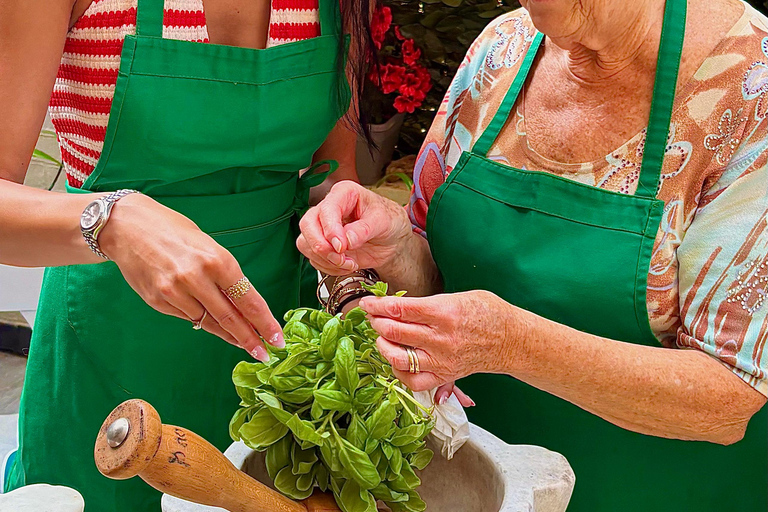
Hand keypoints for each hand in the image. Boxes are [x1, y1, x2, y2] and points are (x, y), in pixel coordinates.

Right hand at [99, 194, 283, 360]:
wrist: (126, 226)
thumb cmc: (173, 230)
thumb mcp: (208, 246)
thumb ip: (224, 275)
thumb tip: (242, 305)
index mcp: (216, 260)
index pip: (248, 299)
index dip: (264, 322)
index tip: (277, 338)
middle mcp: (195, 278)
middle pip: (230, 318)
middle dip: (250, 339)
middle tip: (264, 354)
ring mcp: (174, 292)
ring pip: (208, 322)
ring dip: (227, 334)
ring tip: (243, 343)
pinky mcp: (157, 301)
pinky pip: (186, 317)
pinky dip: (200, 320)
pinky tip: (210, 322)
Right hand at [297, 181, 411, 275]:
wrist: (392, 238)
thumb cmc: (388, 221)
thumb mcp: (383, 222)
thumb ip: (364, 230)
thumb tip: (347, 240)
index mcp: (344, 193)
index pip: (326, 209)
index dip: (330, 230)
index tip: (341, 246)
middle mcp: (329, 208)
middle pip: (307, 225)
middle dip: (321, 246)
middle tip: (340, 257)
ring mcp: (323, 227)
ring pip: (305, 243)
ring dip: (325, 259)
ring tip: (348, 263)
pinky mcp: (323, 245)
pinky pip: (314, 258)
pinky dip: (328, 267)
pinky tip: (346, 265)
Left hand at [359, 290, 517, 390]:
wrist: (512, 339)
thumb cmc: (487, 312)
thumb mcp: (457, 296)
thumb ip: (428, 303)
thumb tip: (399, 307)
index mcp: (445, 312)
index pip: (401, 309)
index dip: (378, 306)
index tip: (368, 304)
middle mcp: (441, 338)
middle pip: (395, 332)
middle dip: (377, 323)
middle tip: (373, 318)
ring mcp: (442, 360)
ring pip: (399, 358)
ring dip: (383, 346)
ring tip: (381, 338)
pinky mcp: (445, 375)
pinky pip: (414, 381)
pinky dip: (399, 373)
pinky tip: (396, 361)